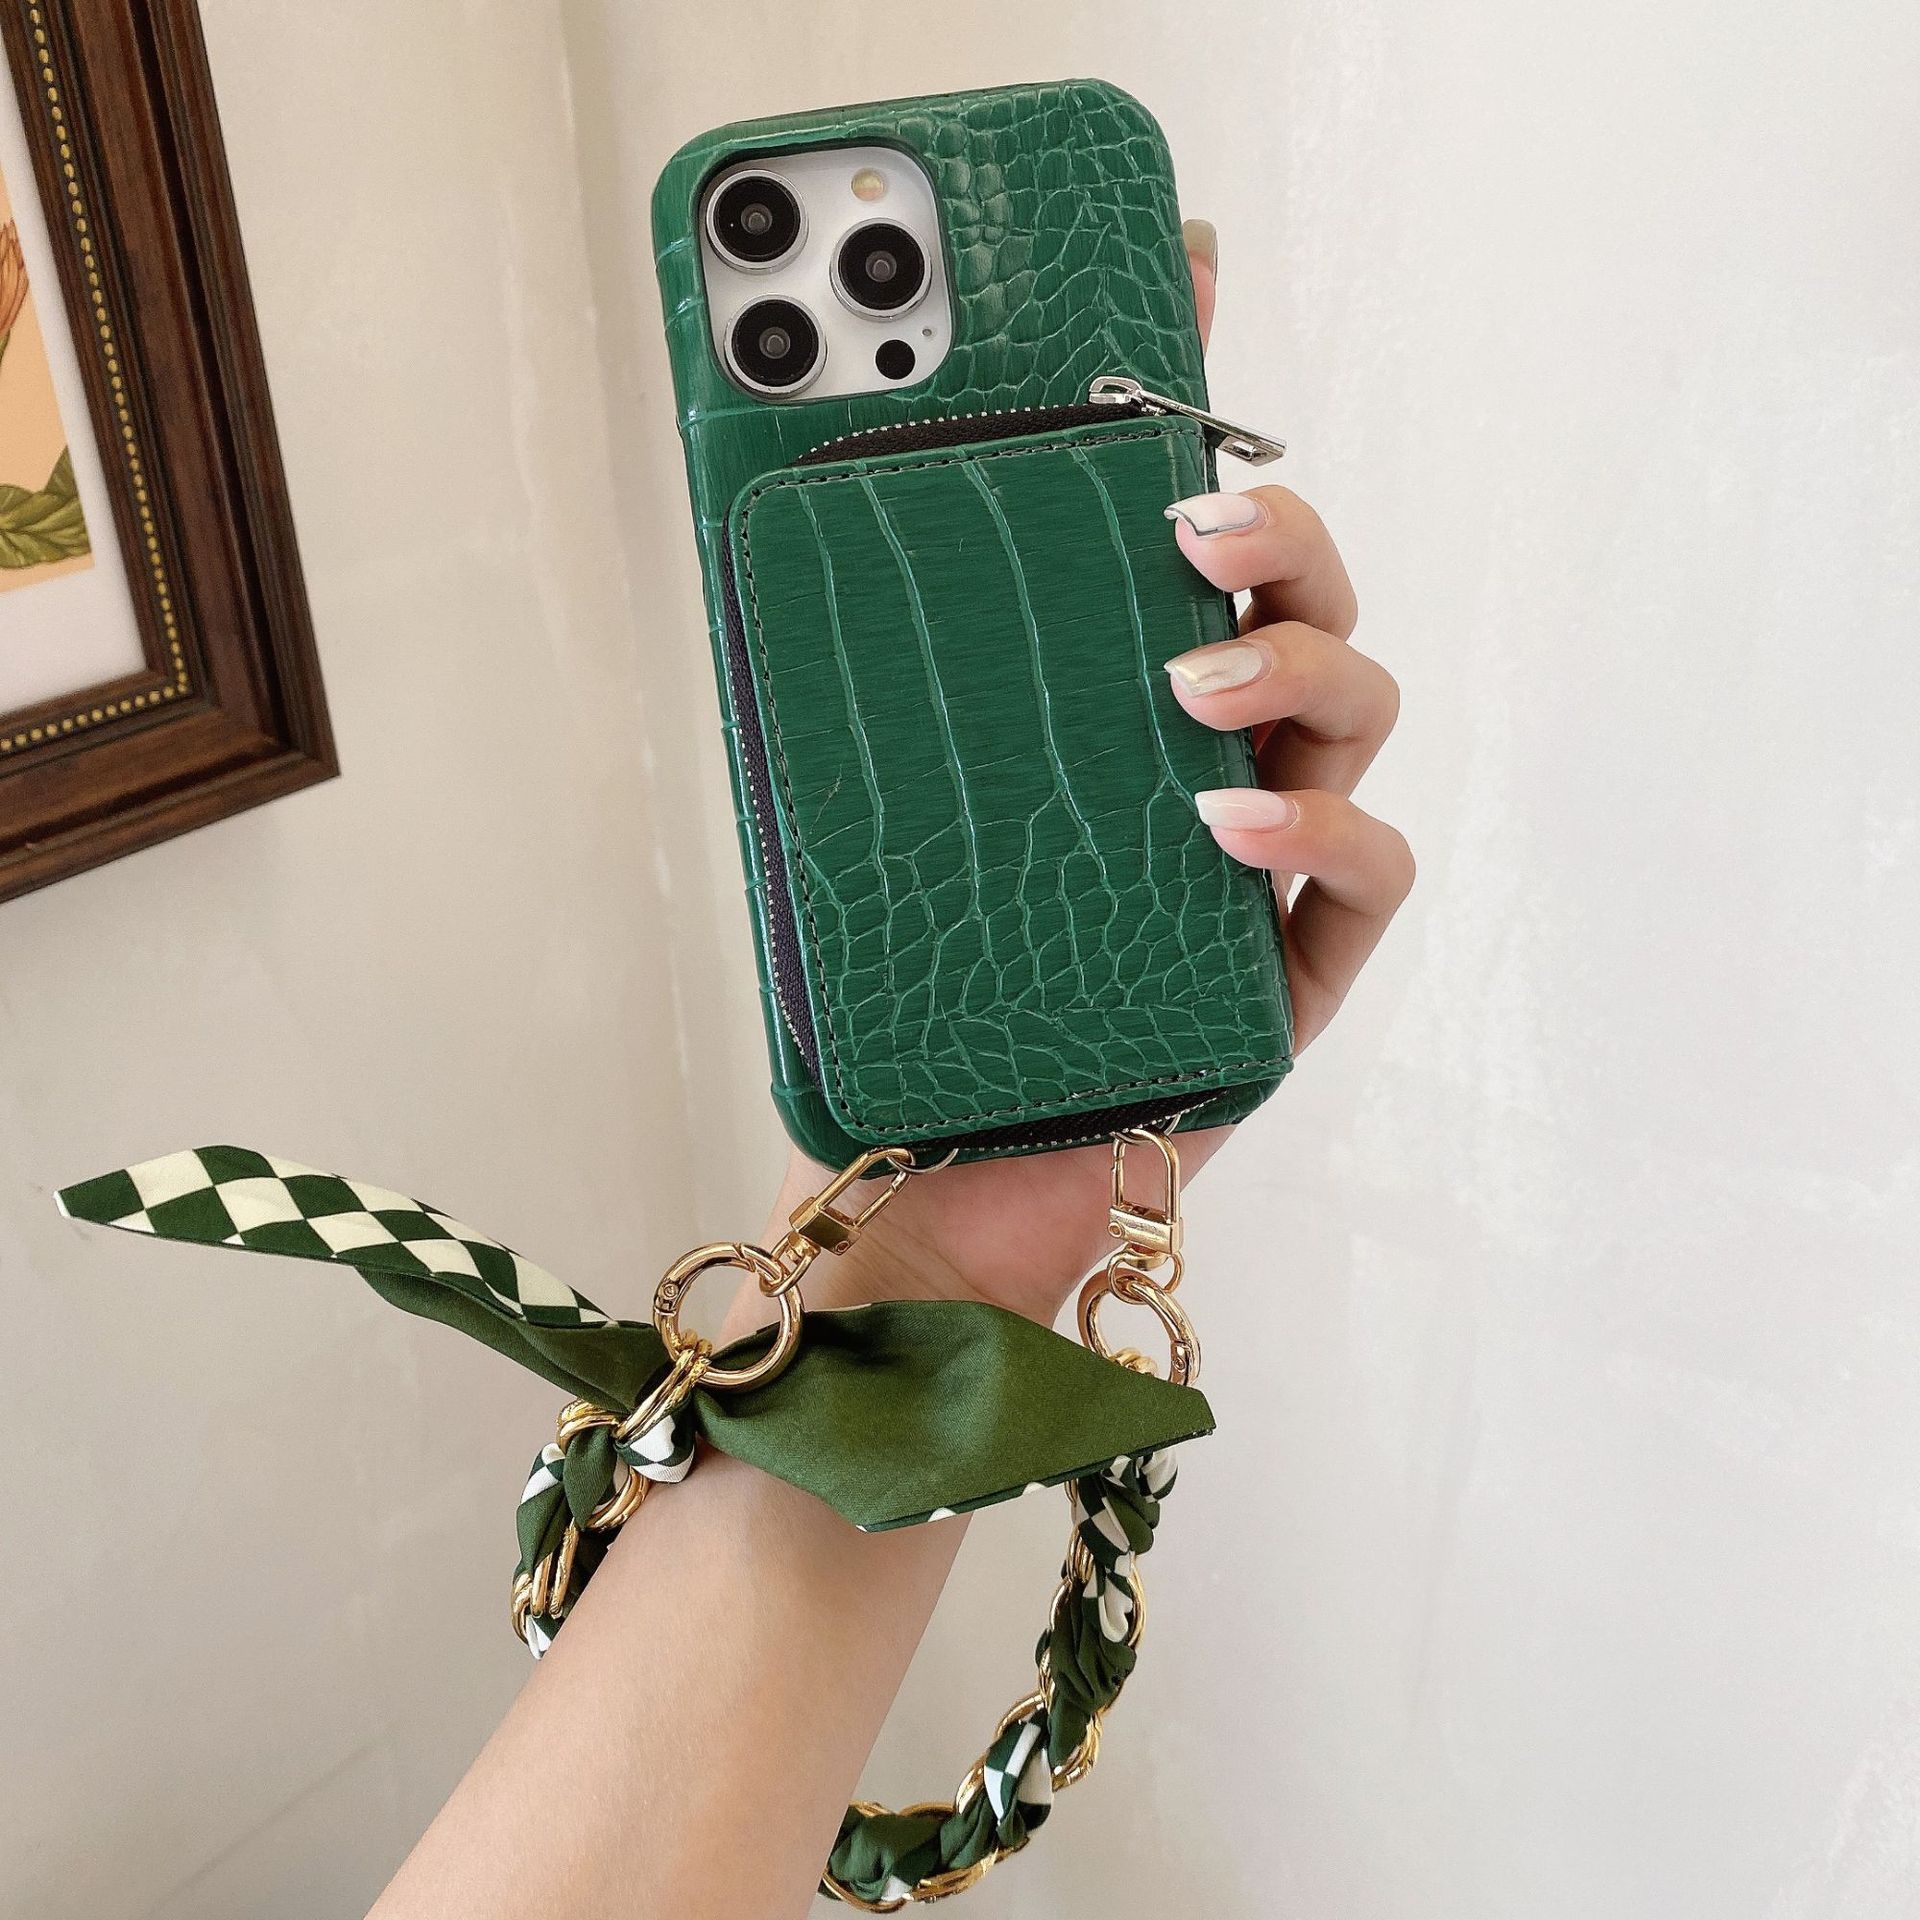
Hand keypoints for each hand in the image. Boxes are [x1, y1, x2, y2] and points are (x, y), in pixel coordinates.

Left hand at [749, 220, 1411, 1333]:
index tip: (1189, 269)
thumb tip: (770, 523)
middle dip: (1271, 536)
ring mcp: (1262, 868)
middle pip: (1300, 602)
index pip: (1176, 542)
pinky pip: (1368, 874)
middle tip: (1186, 523)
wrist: (920, 1186)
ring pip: (1354, 711)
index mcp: (1106, 713)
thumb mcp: (859, 813)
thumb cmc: (898, 997)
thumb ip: (854, 688)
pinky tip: (1227, 829)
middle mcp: (1202, 766)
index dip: (1200, 403)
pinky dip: (1317, 838)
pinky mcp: (1294, 976)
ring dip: (1293, 668)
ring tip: (1186, 684)